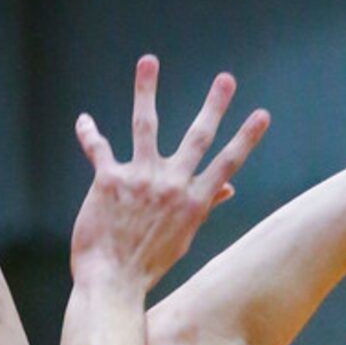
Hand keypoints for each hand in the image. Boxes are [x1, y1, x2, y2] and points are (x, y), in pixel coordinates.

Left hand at [71, 56, 269, 288]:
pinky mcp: (108, 181)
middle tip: (226, 79)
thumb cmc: (147, 263)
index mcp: (192, 202)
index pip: (226, 164)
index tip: (262, 115)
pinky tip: (84, 121)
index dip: (246, 138)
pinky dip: (89, 133)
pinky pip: (99, 148)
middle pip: (197, 138)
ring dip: (147, 90)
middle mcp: (170, 186)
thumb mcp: (182, 237)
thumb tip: (228, 186)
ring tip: (149, 61)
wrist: (112, 283)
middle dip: (214, 106)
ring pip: (146, 125)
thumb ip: (203, 204)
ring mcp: (140, 180)